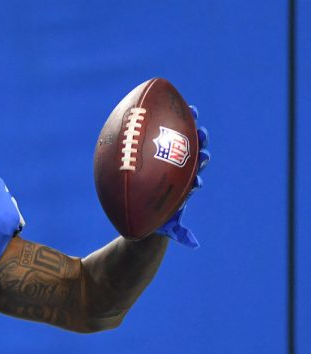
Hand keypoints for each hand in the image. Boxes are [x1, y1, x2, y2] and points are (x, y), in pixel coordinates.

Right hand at [155, 105, 210, 247]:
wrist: (150, 213)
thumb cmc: (160, 221)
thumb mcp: (169, 228)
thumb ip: (181, 234)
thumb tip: (193, 243)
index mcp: (185, 186)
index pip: (195, 173)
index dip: (199, 164)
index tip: (203, 158)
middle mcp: (182, 172)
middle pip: (194, 154)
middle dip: (199, 144)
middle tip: (200, 134)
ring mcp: (172, 162)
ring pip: (182, 142)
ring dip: (187, 127)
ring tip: (191, 112)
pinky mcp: (159, 155)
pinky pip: (160, 138)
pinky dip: (161, 126)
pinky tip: (155, 110)